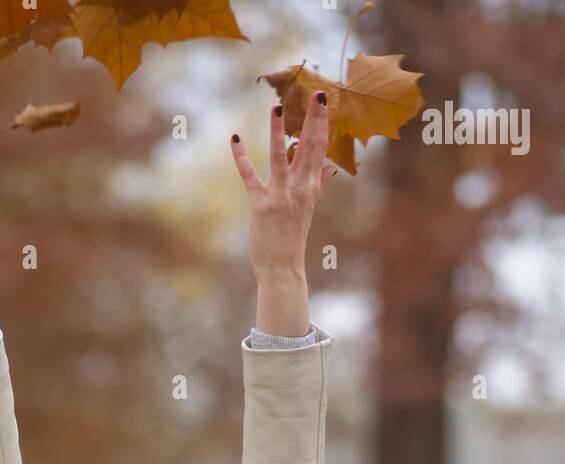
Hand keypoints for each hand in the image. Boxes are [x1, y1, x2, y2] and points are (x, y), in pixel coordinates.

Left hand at [231, 90, 335, 282]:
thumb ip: (318, 185)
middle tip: (316, 94)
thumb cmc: (292, 238)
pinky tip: (235, 139)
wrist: (282, 268)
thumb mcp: (308, 209)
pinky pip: (250, 177)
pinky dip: (241, 159)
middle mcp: (299, 189)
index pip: (320, 149)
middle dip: (312, 120)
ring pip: (280, 157)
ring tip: (277, 107)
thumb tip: (329, 168)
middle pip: (307, 148)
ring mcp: (280, 196)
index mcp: (310, 188)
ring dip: (278, 132)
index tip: (324, 101)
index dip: (322, 124)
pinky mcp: (261, 205)